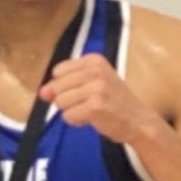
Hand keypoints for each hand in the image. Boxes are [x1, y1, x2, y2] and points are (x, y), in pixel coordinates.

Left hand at [40, 52, 156, 146]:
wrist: (138, 120)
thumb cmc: (113, 102)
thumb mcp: (91, 84)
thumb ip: (64, 85)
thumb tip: (42, 92)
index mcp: (94, 60)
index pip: (58, 71)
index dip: (64, 86)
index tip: (83, 90)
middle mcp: (95, 71)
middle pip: (57, 87)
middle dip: (67, 100)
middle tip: (88, 102)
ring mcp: (95, 88)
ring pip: (60, 102)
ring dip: (72, 111)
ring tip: (91, 110)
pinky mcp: (94, 106)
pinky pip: (68, 116)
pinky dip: (76, 121)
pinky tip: (92, 118)